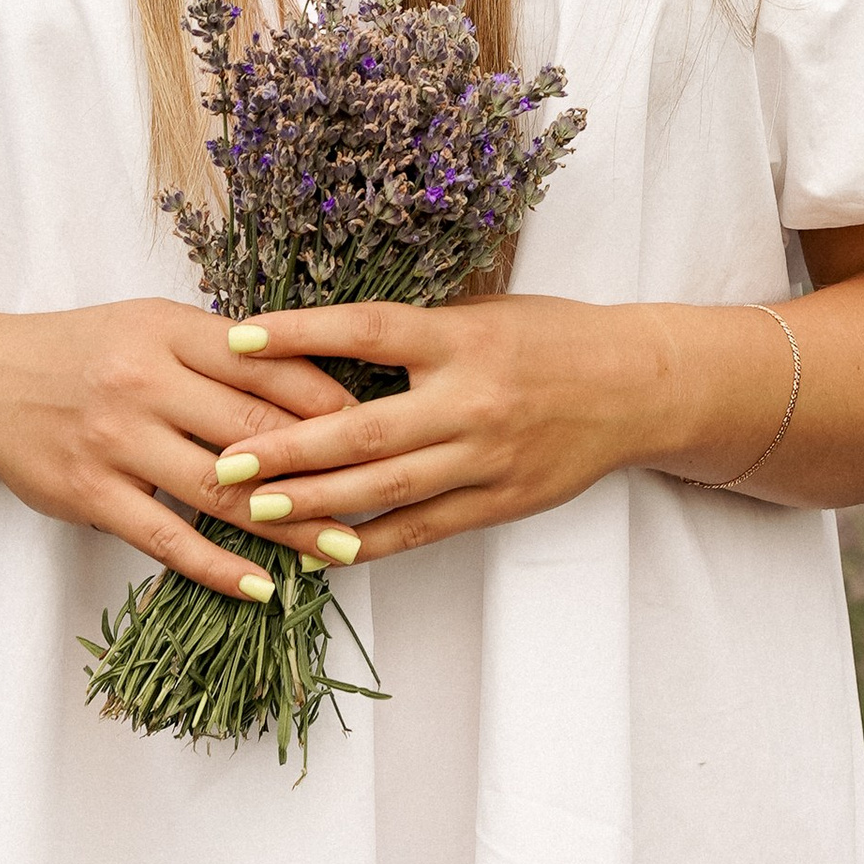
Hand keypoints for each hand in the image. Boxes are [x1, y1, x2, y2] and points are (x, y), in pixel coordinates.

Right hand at [0, 302, 361, 602]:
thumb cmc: (86, 353)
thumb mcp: (152, 326)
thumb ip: (223, 351)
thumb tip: (321, 382)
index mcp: (168, 329)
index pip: (267, 365)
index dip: (329, 399)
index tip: (380, 428)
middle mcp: (143, 380)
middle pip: (253, 428)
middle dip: (325, 467)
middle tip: (381, 495)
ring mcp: (115, 441)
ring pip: (219, 489)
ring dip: (288, 525)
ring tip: (342, 550)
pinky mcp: (91, 494)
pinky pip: (167, 538)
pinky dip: (218, 567)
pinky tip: (261, 587)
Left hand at [198, 295, 666, 565]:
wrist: (638, 386)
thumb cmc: (550, 337)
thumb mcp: (482, 313)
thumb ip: (412, 333)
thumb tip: (317, 340)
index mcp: (460, 338)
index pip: (366, 332)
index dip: (298, 335)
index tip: (234, 338)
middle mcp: (471, 400)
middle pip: (365, 431)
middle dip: (289, 449)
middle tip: (225, 461)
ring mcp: (488, 458)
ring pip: (389, 490)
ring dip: (317, 503)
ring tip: (257, 509)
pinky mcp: (502, 502)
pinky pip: (424, 529)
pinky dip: (371, 543)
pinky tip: (321, 549)